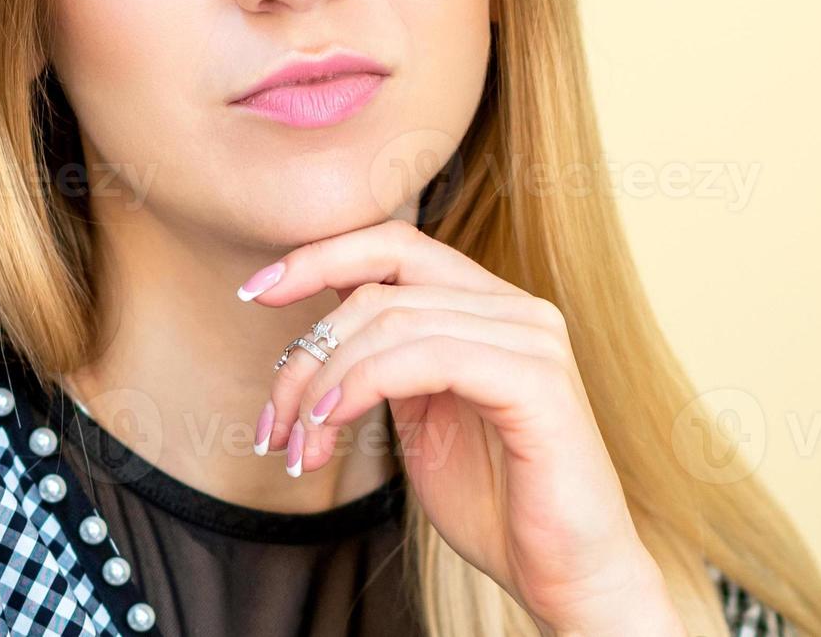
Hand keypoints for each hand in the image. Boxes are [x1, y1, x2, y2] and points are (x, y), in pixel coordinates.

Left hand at [247, 220, 680, 635]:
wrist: (566, 575)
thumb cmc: (498, 505)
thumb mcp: (422, 418)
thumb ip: (385, 364)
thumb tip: (316, 331)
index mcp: (490, 309)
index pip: (396, 245)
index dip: (320, 255)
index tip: (254, 291)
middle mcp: (518, 310)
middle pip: (381, 286)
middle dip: (307, 352)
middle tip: (273, 425)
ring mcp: (533, 340)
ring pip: (394, 321)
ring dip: (325, 385)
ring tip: (301, 447)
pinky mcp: (537, 382)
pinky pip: (429, 355)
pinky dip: (364, 384)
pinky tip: (332, 423)